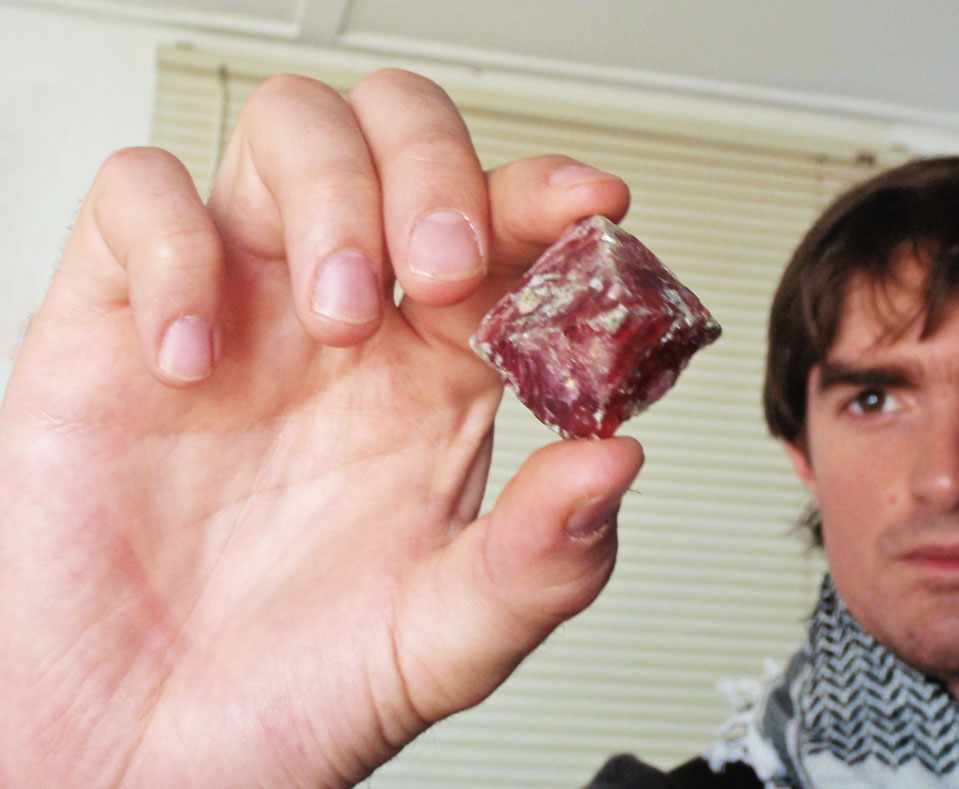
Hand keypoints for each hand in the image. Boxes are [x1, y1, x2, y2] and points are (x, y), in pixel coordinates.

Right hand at [0, 70, 641, 785]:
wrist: (141, 753)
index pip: (507, 233)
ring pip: (289, 134)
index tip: (593, 209)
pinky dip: (173, 248)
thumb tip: (620, 463)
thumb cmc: (291, 692)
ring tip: (332, 318)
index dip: (550, 200)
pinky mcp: (116, 319)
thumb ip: (542, 562)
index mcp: (436, 379)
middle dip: (436, 172)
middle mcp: (346, 325)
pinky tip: (195, 358)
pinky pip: (139, 199)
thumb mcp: (442, 643)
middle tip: (442, 269)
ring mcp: (237, 308)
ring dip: (331, 196)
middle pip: (403, 137)